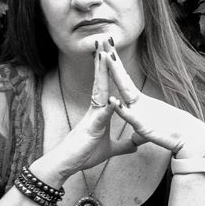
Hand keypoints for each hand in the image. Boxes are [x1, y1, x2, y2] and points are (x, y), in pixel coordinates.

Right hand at [33, 42, 138, 181]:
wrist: (68, 164)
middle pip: (101, 81)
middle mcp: (95, 109)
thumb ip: (123, 145)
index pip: (106, 85)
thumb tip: (136, 144)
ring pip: (99, 92)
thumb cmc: (85, 154)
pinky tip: (113, 101)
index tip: (111, 53)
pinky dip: (108, 109)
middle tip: (105, 41)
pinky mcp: (92, 129)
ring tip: (104, 57)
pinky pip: (101, 117)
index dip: (109, 70)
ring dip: (102, 75)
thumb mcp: (110, 149)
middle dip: (103, 62)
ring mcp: (92, 117)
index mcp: (100, 111)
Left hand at [101, 38, 204, 157]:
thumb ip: (140, 133)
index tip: (105, 51)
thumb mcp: (150, 132)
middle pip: (122, 78)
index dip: (113, 67)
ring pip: (126, 90)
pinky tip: (113, 101)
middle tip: (104, 40)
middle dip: (113, 60)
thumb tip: (134, 138)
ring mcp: (142, 112)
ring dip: (116, 74)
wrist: (190, 138)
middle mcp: (139, 103)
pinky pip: (131, 117)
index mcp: (139, 103)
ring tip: (107, 57)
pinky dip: (122, 110)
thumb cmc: (171, 133)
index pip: (123, 81)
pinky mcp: (145, 127)